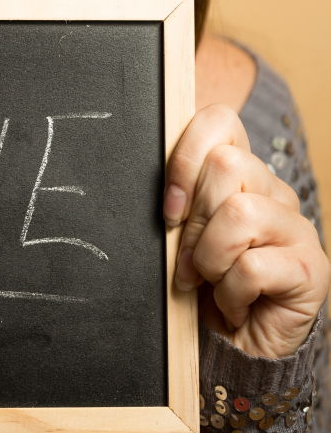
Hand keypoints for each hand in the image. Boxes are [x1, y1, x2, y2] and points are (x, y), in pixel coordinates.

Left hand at [163, 102, 329, 357]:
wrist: (235, 351)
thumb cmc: (204, 286)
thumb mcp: (181, 236)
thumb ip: (178, 202)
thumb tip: (163, 187)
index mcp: (241, 174)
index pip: (220, 121)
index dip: (186, 155)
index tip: (169, 208)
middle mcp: (274, 192)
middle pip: (226, 165)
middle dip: (194, 221)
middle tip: (189, 262)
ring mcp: (297, 228)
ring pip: (240, 213)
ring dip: (210, 259)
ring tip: (213, 283)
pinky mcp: (310, 268)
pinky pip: (252, 266)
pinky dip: (231, 293)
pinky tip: (236, 306)